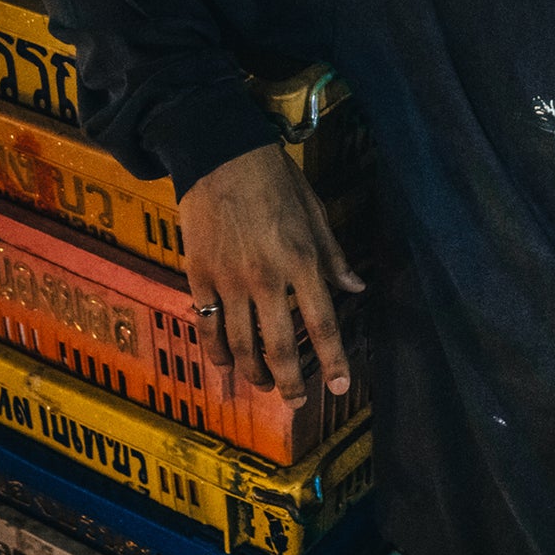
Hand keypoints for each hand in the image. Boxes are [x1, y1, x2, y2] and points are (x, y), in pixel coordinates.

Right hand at [180, 143, 363, 402]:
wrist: (220, 154)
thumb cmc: (275, 179)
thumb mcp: (315, 213)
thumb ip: (334, 257)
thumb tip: (356, 289)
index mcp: (301, 261)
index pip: (322, 323)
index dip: (333, 360)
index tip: (341, 386)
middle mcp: (265, 278)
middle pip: (278, 347)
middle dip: (289, 382)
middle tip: (296, 400)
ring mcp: (228, 280)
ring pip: (239, 345)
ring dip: (253, 373)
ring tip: (264, 385)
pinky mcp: (198, 276)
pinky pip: (207, 326)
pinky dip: (215, 351)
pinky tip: (224, 364)